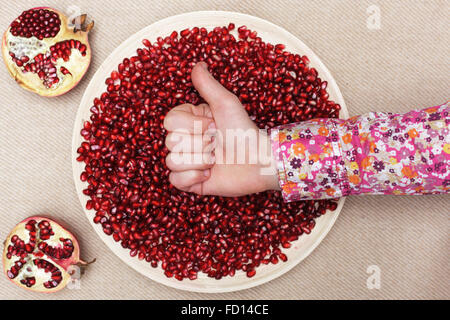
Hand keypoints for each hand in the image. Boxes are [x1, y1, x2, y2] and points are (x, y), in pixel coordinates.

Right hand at [163, 62, 279, 195]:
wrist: (258, 163)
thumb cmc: (244, 132)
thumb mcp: (225, 103)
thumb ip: (207, 84)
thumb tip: (198, 64)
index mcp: (190, 121)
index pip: (169, 121)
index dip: (192, 125)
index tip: (213, 125)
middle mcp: (185, 140)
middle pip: (170, 141)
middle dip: (200, 144)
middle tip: (217, 144)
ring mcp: (186, 162)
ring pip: (172, 160)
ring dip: (200, 160)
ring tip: (216, 159)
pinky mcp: (189, 182)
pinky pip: (175, 180)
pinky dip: (194, 177)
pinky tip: (210, 173)